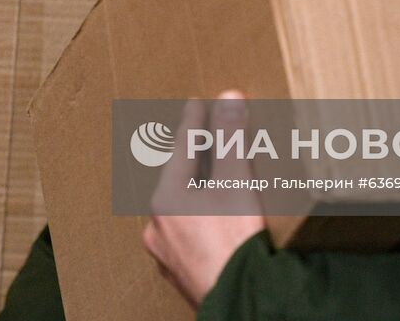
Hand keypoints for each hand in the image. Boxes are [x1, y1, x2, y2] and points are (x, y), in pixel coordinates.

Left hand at [144, 91, 266, 306]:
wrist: (241, 302)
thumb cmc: (236, 242)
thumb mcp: (237, 183)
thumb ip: (232, 139)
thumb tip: (229, 99)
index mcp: (167, 197)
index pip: (184, 147)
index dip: (195, 122)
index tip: (199, 103)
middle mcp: (158, 225)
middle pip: (178, 180)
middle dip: (194, 160)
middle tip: (207, 142)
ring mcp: (166, 253)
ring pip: (180, 211)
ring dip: (196, 194)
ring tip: (214, 184)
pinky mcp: (180, 274)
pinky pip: (187, 236)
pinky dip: (200, 223)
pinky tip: (215, 225)